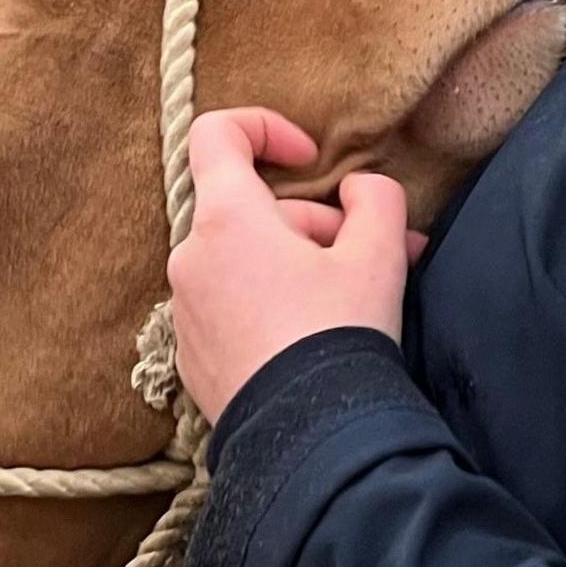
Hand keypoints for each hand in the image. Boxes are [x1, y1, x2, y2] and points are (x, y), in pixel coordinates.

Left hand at [168, 108, 425, 422]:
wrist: (307, 438)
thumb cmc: (339, 336)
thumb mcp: (379, 254)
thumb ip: (375, 198)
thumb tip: (356, 191)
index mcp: (226, 220)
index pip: (217, 134)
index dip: (265, 128)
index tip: (310, 160)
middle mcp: (191, 259)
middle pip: (249, 209)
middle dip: (313, 222)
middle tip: (373, 254)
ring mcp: (185, 311)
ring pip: (243, 260)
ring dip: (296, 265)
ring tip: (353, 302)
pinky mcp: (191, 356)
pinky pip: (231, 307)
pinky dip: (270, 306)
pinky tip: (314, 339)